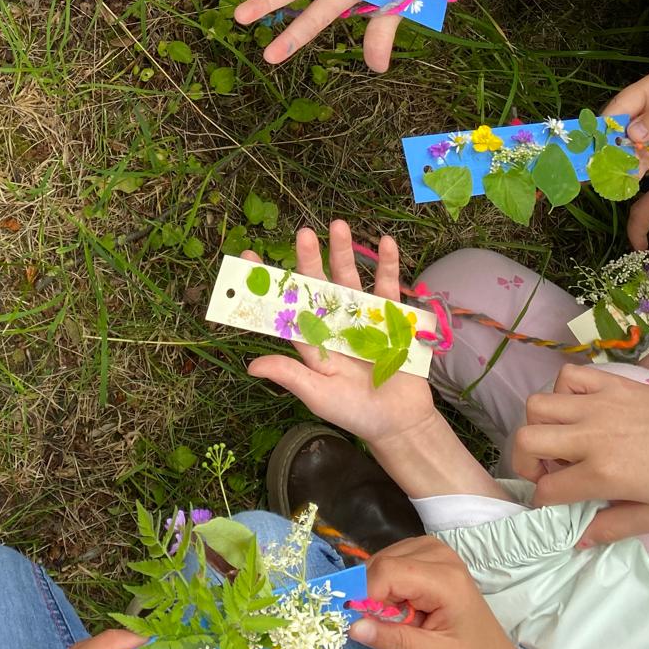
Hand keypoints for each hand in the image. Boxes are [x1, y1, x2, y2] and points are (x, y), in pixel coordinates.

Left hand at [247, 221, 436, 444]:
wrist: (399, 423)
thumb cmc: (354, 412)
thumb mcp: (319, 395)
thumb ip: (291, 376)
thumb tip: (251, 365)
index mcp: (311, 340)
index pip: (285, 308)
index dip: (268, 285)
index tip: (250, 258)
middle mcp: (332, 322)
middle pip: (318, 285)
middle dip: (310, 259)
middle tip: (303, 234)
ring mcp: (362, 317)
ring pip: (350, 279)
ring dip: (345, 252)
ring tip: (338, 226)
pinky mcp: (390, 318)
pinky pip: (388, 288)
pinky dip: (388, 266)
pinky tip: (385, 243)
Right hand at [349, 537, 533, 648]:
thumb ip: (393, 641)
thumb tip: (351, 626)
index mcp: (446, 579)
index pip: (387, 572)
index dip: (365, 596)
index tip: (360, 624)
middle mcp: (439, 553)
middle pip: (382, 564)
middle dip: (372, 597)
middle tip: (387, 628)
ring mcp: (433, 549)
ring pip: (381, 562)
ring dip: (379, 592)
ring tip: (401, 619)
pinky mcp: (426, 553)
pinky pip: (389, 562)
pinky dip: (386, 587)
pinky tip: (403, 607)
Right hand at [512, 363, 648, 545]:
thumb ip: (611, 528)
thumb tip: (578, 538)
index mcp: (603, 473)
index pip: (548, 490)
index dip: (543, 502)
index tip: (550, 504)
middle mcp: (591, 435)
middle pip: (525, 440)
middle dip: (524, 463)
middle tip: (544, 472)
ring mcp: (599, 404)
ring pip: (537, 405)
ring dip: (540, 426)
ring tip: (560, 440)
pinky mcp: (611, 383)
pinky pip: (568, 376)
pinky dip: (563, 392)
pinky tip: (579, 410)